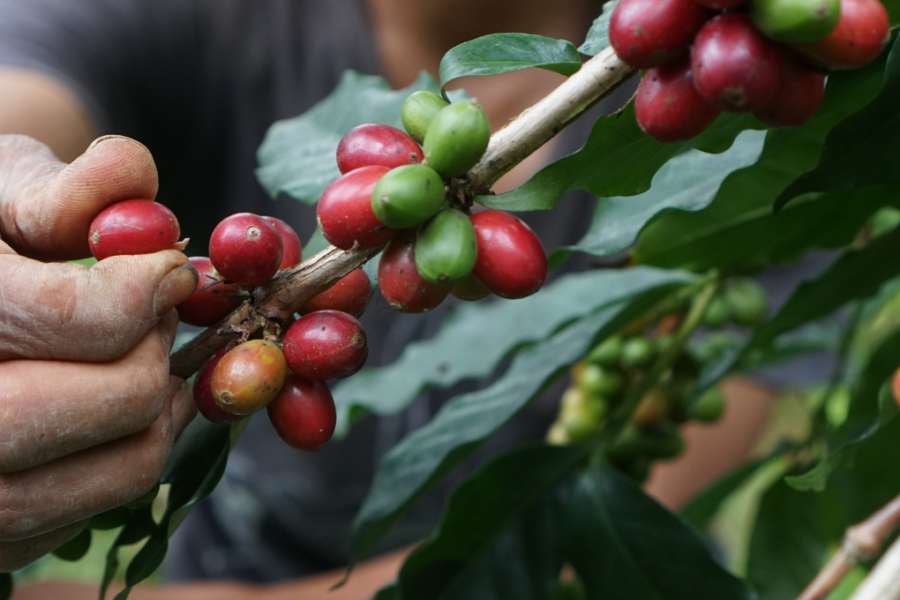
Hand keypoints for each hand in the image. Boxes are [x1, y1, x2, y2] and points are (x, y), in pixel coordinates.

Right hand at [0, 135, 197, 570]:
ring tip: (144, 359)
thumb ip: (58, 188)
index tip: (167, 268)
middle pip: (118, 399)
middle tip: (153, 318)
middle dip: (158, 350)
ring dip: (164, 407)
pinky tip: (109, 406)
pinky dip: (131, 453)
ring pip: (129, 465)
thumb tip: (129, 180)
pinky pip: (106, 505)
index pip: (72, 315)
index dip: (144, 286)